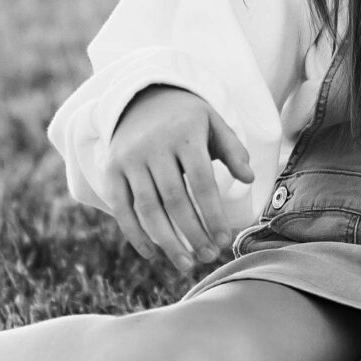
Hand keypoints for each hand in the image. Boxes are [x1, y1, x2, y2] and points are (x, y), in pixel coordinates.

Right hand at [104, 85, 251, 273]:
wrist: (141, 96)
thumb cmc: (187, 117)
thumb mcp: (213, 123)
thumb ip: (233, 149)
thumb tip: (249, 179)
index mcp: (185, 135)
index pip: (202, 183)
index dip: (213, 215)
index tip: (225, 240)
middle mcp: (154, 147)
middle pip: (174, 200)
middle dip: (193, 234)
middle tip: (209, 257)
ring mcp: (129, 159)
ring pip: (147, 209)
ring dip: (167, 241)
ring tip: (186, 264)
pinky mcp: (111, 170)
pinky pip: (121, 207)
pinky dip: (135, 234)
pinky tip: (152, 254)